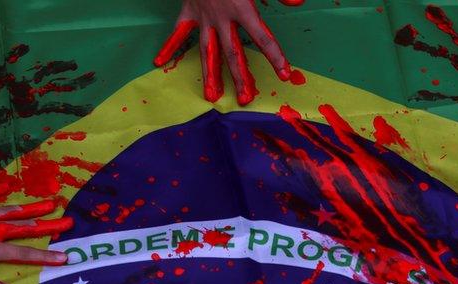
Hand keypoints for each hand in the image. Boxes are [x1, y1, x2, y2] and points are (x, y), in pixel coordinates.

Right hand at [154, 0, 301, 105]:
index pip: (263, 38)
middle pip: (233, 53)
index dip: (275, 57)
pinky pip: (178, 31)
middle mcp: (222, 17)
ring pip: (207, 51)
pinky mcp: (189, 10)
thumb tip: (298, 1)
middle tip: (245, 99)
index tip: (284, 74)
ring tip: (211, 96)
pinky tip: (158, 62)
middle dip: (240, 77)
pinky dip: (168, 46)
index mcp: (242, 8)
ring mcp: (203, 17)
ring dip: (209, 74)